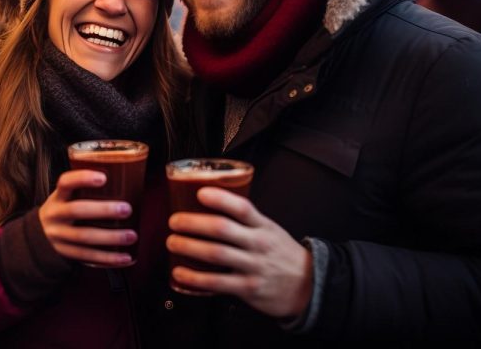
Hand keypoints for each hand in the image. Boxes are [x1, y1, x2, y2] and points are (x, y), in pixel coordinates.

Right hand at [39, 169, 136, 266]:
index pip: (65, 183)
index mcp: (58, 197)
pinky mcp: (65, 252)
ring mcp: (58, 235)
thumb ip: (85, 190)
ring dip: (110, 237)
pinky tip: (124, 257)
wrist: (40, 234)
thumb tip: (123, 177)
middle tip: (126, 209)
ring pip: (84, 237)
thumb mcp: (66, 197)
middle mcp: (55, 215)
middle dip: (103, 210)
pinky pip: (87, 257)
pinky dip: (108, 258)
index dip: (82, 178)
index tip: (103, 178)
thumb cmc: (64, 209)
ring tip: (131, 235)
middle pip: (77, 211)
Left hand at [167, 186, 312, 318]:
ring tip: (172, 242)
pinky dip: (195, 278)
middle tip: (174, 221)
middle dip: (193, 223)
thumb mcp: (269, 229)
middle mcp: (258, 244)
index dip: (220, 198)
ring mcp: (253, 267)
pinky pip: (217, 283)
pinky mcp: (248, 289)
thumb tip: (208, 205)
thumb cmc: (280, 253)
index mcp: (263, 226)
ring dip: (189, 247)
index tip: (200, 192)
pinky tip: (180, 273)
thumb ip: (245, 220)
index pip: (242, 207)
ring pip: (216, 254)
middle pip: (222, 229)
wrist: (308, 286)